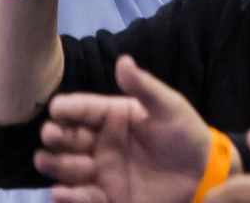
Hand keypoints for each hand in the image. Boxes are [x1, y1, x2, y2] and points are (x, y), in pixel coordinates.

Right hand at [34, 56, 213, 202]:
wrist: (204, 175)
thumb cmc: (185, 134)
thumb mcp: (168, 106)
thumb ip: (143, 86)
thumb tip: (123, 60)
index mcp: (112, 116)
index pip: (84, 108)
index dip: (68, 107)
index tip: (56, 108)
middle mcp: (102, 141)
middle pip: (69, 137)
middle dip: (55, 135)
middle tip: (50, 135)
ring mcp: (104, 169)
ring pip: (70, 165)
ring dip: (55, 163)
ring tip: (44, 160)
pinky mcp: (110, 196)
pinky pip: (85, 196)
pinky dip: (70, 196)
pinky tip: (58, 192)